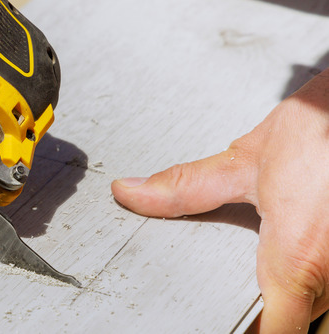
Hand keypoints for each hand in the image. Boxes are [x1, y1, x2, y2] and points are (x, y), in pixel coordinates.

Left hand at [112, 69, 328, 333]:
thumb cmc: (321, 129)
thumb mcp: (243, 162)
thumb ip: (186, 189)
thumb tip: (133, 194)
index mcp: (296, 262)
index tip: (216, 326)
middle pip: (295, 318)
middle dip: (264, 306)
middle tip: (239, 279)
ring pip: (316, 298)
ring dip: (294, 286)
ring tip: (276, 245)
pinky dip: (312, 268)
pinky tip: (302, 230)